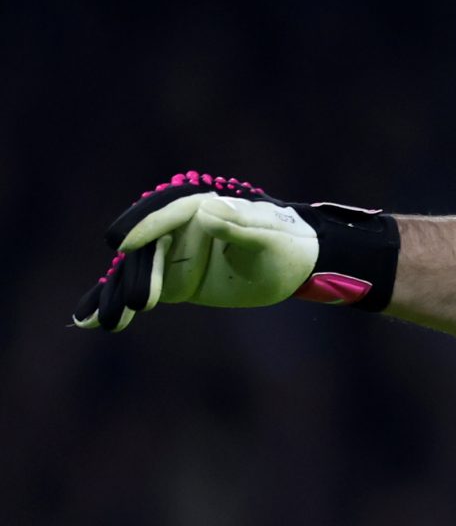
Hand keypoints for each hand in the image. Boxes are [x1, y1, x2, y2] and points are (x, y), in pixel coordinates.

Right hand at [73, 172, 396, 330]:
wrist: (296, 264)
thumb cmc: (288, 243)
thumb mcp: (270, 235)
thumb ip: (241, 223)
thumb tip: (206, 213)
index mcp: (200, 203)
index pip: (165, 212)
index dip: (142, 226)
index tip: (120, 243)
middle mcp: (177, 225)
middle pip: (146, 246)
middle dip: (132, 273)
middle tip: (130, 302)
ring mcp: (171, 252)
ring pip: (136, 270)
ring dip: (117, 294)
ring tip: (107, 322)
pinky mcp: (170, 277)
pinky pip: (138, 287)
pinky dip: (113, 301)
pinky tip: (90, 321)